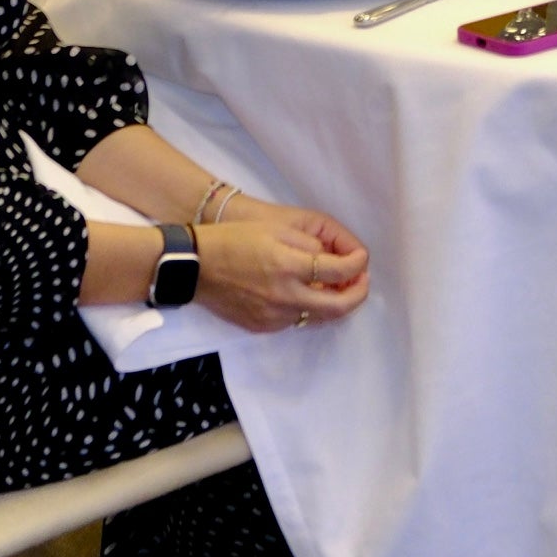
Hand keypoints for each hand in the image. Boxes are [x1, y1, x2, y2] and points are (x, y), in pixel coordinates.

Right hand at [190, 207, 370, 332]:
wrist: (194, 265)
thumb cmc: (235, 239)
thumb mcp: (276, 229)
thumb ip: (310, 245)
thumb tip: (336, 260)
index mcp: (288, 267)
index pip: (339, 272)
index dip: (358, 264)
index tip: (362, 259)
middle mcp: (284, 297)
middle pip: (337, 308)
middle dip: (357, 294)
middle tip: (362, 280)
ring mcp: (273, 317)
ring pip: (317, 317)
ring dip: (332, 303)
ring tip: (335, 285)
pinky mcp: (262, 327)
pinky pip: (295, 321)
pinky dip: (307, 308)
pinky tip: (304, 292)